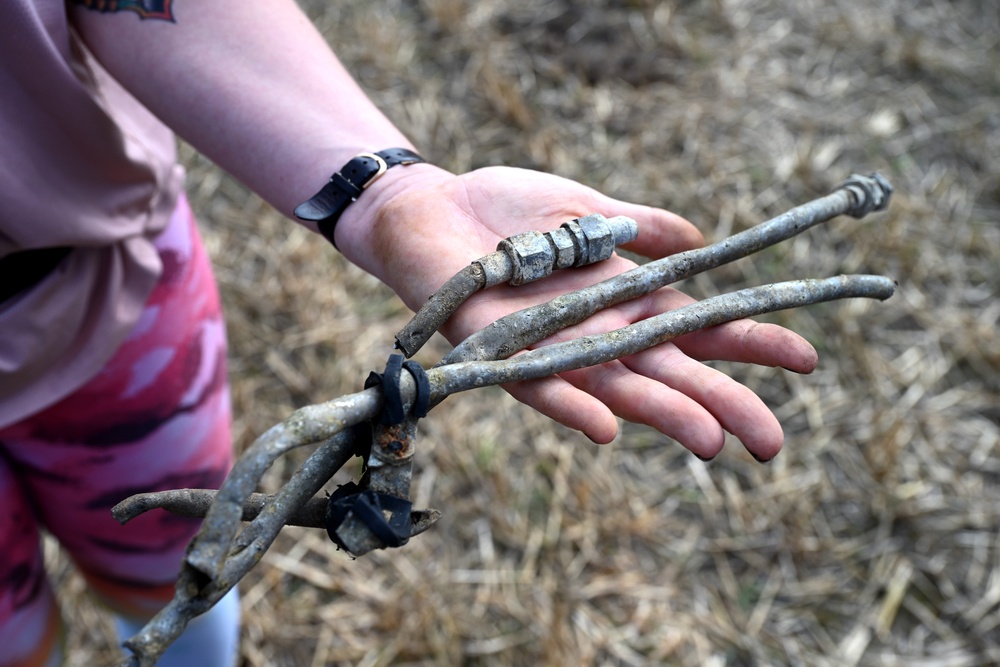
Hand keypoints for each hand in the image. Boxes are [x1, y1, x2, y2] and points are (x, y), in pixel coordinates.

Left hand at [337, 164, 817, 460]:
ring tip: (712, 442)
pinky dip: (571, 403)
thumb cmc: (507, 211)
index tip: (807, 360)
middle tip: (773, 444)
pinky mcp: (499, 350)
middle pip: (670, 372)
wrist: (429, 209)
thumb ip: (640, 226)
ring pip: (617, 386)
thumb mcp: (586, 207)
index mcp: (625, 298)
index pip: (699, 327)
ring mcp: (551, 345)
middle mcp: (597, 331)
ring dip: (661, 415)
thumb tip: (704, 239)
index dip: (749, 344)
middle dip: (723, 404)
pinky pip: (538, 384)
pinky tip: (607, 429)